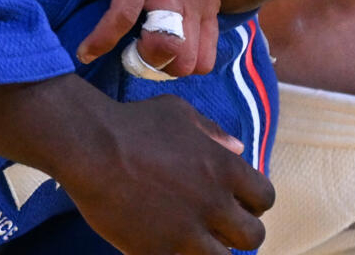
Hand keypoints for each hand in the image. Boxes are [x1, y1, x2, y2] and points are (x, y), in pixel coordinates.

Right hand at [53, 94, 274, 254]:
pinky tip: (164, 244)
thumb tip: (238, 148)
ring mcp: (186, 232)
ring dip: (213, 251)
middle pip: (254, 237)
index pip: (265, 198)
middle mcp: (213, 203)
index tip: (238, 202)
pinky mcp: (157, 252)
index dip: (254, 202)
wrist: (90, 147)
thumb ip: (213, 132)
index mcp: (225, 168)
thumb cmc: (133, 123)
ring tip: (195, 241)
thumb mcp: (180, 114)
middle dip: (240, 233)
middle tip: (220, 227)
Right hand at [76, 0, 220, 75]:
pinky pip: (121, 18)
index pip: (206, 58)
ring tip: (112, 53)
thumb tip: (174, 16)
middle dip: (162, 70)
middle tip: (132, 56)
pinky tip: (84, 48)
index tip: (153, 58)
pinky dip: (100, 40)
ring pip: (166, 49)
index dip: (180, 67)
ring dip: (138, 60)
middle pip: (192, 63)